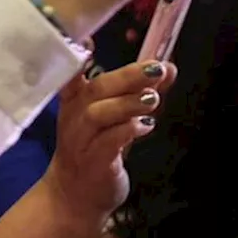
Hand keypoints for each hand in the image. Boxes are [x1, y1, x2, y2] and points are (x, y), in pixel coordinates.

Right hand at [41, 60, 176, 221]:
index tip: (88, 40)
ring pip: (99, 114)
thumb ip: (138, 92)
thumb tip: (166, 68)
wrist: (74, 196)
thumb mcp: (114, 119)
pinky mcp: (93, 162)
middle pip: (95, 91)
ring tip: (152, 99)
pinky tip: (145, 127)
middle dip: (126, 77)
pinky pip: (108, 143)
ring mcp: (81, 141)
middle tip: (156, 69)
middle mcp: (73, 118)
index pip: (71, 74)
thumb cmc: (94, 150)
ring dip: (127, 103)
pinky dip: (127, 131)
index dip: (77, 56)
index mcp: (74, 102)